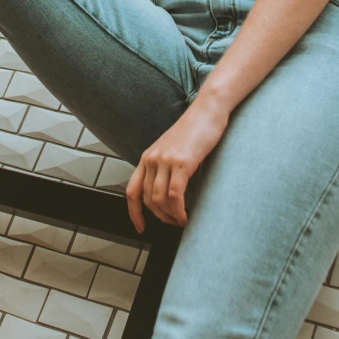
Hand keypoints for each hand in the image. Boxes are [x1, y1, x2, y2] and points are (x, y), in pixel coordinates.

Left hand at [126, 92, 229, 231]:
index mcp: (147, 157)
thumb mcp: (172, 148)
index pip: (132, 190)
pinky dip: (179, 210)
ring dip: (170, 216)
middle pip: (148, 199)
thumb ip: (164, 166)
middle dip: (160, 217)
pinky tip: (186, 215)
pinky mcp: (182, 162)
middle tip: (173, 222)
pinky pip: (175, 195)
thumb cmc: (194, 129)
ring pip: (160, 200)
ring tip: (181, 220)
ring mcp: (166, 160)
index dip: (134, 213)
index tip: (140, 227)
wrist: (207, 110)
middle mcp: (152, 159)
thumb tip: (165, 192)